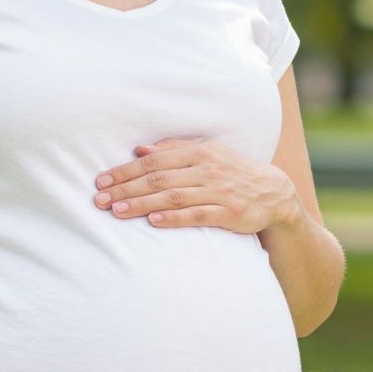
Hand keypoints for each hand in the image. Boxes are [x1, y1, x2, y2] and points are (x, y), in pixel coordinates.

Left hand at [91, 136, 299, 232]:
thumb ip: (173, 151)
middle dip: (126, 189)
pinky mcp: (228, 213)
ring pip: (173, 197)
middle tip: (99, 200)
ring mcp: (218, 191)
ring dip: (142, 204)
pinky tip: (154, 222)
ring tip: (117, 211)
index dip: (126, 171)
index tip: (102, 181)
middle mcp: (207, 169)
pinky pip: (197, 215)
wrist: (273, 192)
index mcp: (199, 152)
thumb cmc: (231, 172)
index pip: (154, 161)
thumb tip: (140, 149)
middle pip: (159, 179)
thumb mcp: (206, 154)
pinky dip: (174, 218)